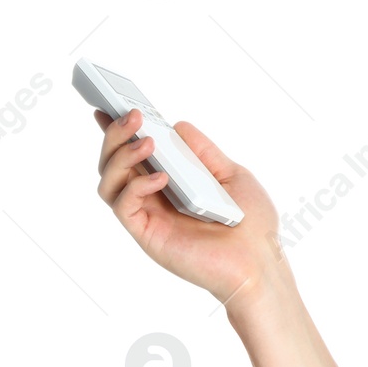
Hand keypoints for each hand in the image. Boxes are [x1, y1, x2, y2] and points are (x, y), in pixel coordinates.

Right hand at [94, 107, 288, 306]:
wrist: (260, 262)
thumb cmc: (251, 223)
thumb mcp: (232, 176)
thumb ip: (203, 152)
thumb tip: (177, 124)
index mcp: (170, 180)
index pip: (135, 152)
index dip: (117, 130)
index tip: (107, 104)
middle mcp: (153, 196)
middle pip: (114, 162)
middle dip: (115, 135)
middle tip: (130, 115)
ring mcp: (148, 215)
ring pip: (110, 181)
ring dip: (121, 156)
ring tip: (146, 142)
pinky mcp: (147, 234)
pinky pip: (124, 206)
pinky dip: (136, 186)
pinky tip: (161, 177)